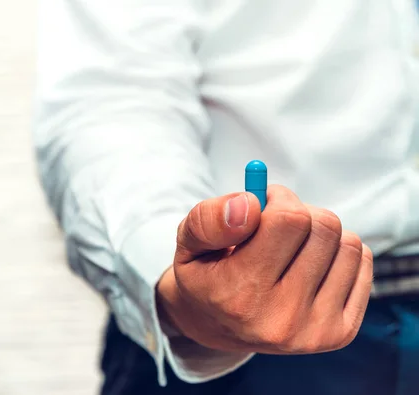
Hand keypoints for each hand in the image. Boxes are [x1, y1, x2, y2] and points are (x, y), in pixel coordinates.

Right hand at [156, 185, 372, 353]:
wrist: (216, 326)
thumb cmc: (205, 274)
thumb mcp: (188, 242)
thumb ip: (208, 219)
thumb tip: (250, 204)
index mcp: (239, 294)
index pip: (289, 219)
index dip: (278, 198)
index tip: (263, 205)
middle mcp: (280, 319)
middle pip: (323, 226)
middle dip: (300, 213)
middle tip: (276, 227)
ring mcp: (313, 330)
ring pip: (348, 243)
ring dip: (320, 234)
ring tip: (290, 248)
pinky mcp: (339, 333)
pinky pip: (361, 264)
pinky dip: (338, 253)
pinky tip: (310, 265)